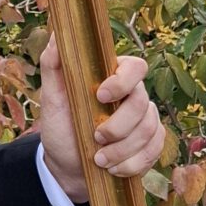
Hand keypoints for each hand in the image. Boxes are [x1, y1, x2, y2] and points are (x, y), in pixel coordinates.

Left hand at [37, 33, 162, 204]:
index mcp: (113, 78)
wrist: (67, 166)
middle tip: (95, 138)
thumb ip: (53, 66)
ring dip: (122, 150)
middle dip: (118, 127)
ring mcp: (145, 120)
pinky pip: (154, 151)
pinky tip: (113, 169)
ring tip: (99, 160)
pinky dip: (132, 163)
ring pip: (148, 130)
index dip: (123, 81)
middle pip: (142, 104)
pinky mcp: (151, 144)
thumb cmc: (60, 127)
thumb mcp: (51, 98)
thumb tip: (57, 36)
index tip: (100, 96)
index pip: (135, 67)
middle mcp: (134, 96)